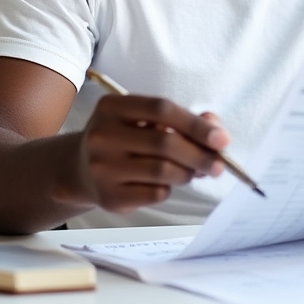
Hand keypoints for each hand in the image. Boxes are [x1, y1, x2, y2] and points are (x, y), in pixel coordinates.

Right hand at [79, 95, 229, 213]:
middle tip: (219, 164)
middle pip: (164, 142)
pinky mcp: (108, 197)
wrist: (81, 169)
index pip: (161, 109)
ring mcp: (102, 168)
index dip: (195, 124)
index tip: (222, 139)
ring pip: (162, 171)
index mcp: (111, 106)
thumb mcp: (146, 120)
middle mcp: (102, 135)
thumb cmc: (125, 138)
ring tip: (194, 171)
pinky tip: (166, 183)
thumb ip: (182, 120)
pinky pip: (154, 194)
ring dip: (188, 173)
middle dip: (199, 154)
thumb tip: (216, 132)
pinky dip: (169, 188)